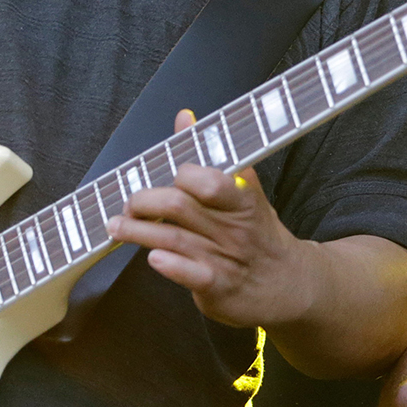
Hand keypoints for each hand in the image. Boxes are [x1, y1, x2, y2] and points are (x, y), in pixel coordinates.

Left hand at [107, 110, 311, 328]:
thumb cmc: (258, 233)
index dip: (182, 175)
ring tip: (116, 226)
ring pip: (174, 239)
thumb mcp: (245, 192)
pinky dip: (167, 263)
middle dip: (146, 202)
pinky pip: (188, 275)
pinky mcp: (218, 288)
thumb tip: (185, 118)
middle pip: (181, 207)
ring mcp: (225, 259)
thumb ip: (213, 156)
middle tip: (129, 204)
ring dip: (138, 231)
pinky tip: (152, 257)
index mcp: (243, 199)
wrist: (290, 285)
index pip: (209, 181)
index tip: (167, 176)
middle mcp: (234, 228)